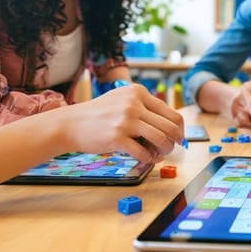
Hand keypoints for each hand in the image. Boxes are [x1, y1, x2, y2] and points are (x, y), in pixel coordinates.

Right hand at [63, 84, 183, 162]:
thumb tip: (173, 127)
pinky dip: (148, 159)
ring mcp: (125, 120)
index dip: (179, 130)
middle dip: (174, 142)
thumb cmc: (100, 115)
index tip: (177, 139)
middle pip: (171, 127)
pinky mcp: (117, 137)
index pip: (173, 113)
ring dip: (164, 151)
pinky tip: (144, 158)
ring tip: (157, 155)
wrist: (71, 123)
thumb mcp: (123, 100)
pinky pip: (144, 152)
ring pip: (162, 139)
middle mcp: (134, 103)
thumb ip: (145, 108)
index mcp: (138, 92)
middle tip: (168, 149)